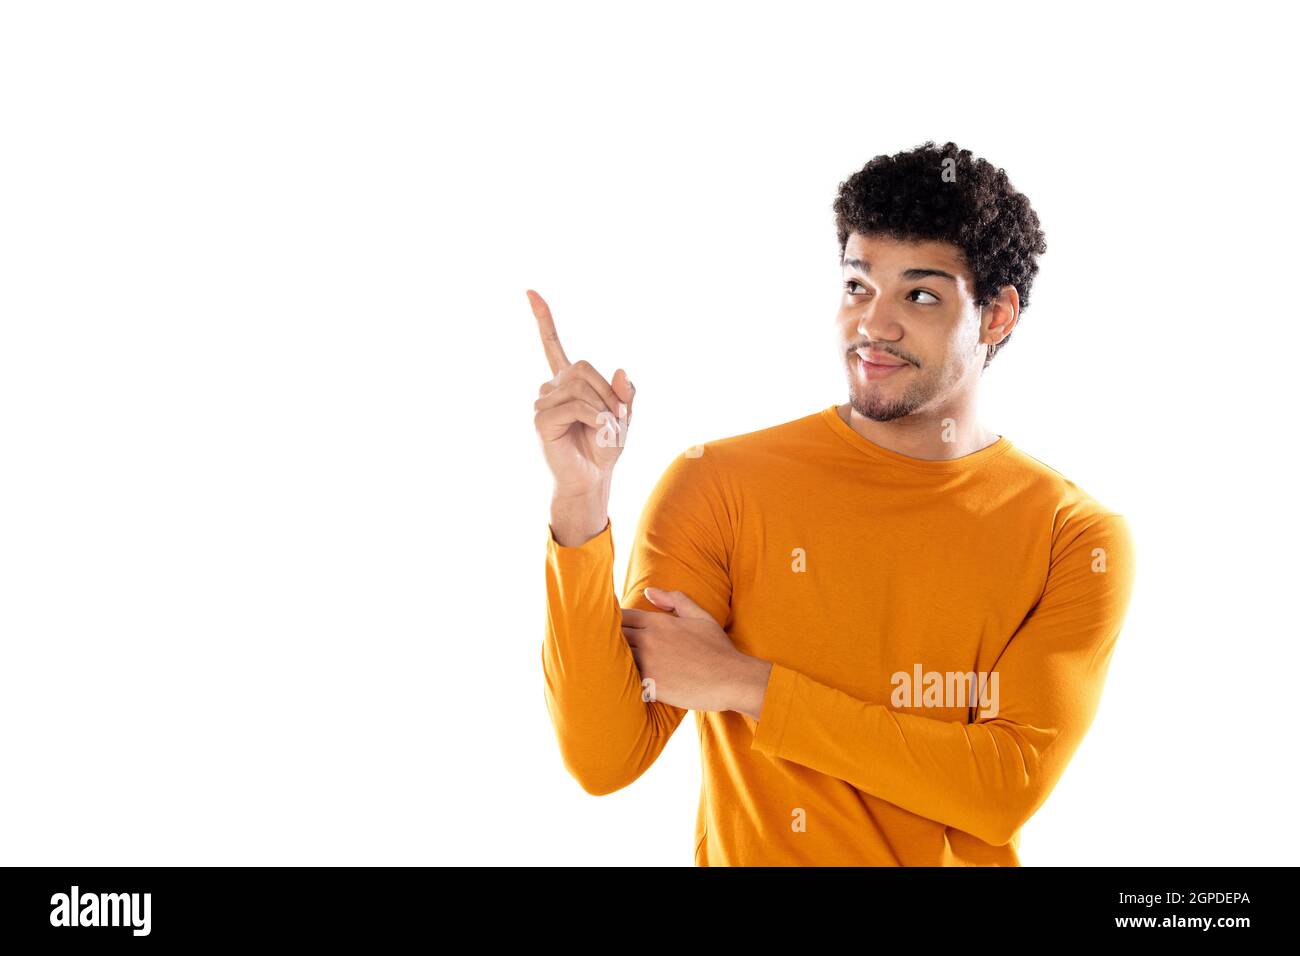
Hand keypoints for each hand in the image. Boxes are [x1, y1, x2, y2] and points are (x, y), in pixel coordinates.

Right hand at [529, 289, 635, 499]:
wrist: (590, 480)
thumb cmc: (603, 449)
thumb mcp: (623, 417)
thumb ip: (625, 394)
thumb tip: (622, 371)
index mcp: (567, 382)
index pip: (552, 345)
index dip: (543, 319)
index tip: (530, 292)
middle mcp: (550, 388)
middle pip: (584, 368)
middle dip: (608, 392)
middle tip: (615, 419)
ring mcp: (542, 402)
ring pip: (582, 388)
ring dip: (604, 409)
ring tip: (604, 430)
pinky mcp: (540, 419)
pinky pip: (576, 406)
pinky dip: (596, 418)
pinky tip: (596, 432)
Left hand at [620, 587, 771, 715]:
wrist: (731, 679)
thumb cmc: (717, 648)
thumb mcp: (700, 616)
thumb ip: (674, 600)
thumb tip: (648, 592)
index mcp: (658, 623)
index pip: (621, 616)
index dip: (613, 622)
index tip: (612, 629)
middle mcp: (649, 640)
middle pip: (613, 636)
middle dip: (609, 640)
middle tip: (605, 648)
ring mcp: (648, 663)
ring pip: (616, 658)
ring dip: (612, 660)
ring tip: (610, 665)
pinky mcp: (650, 685)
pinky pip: (625, 680)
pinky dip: (622, 680)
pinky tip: (621, 684)